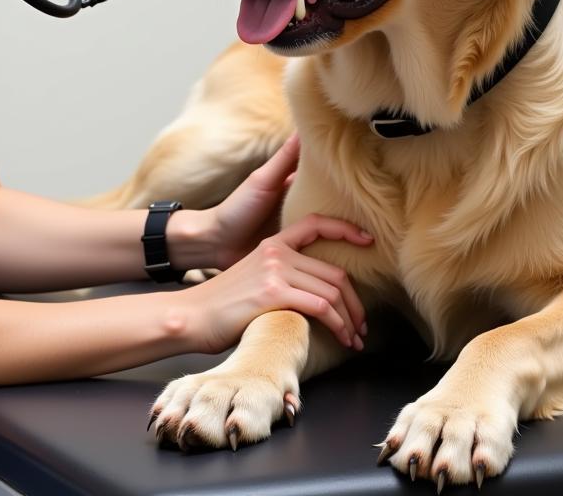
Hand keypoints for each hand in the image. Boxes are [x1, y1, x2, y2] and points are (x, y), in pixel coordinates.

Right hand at [181, 212, 373, 353]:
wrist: (193, 315)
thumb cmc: (223, 306)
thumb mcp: (255, 277)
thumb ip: (282, 276)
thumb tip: (314, 295)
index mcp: (273, 243)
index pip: (316, 224)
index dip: (346, 231)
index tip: (368, 242)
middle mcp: (277, 251)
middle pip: (334, 273)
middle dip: (356, 304)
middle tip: (362, 326)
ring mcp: (275, 270)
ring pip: (332, 291)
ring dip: (350, 320)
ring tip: (354, 339)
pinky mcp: (274, 292)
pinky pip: (321, 307)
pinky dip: (339, 325)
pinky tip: (342, 338)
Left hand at [207, 132, 370, 269]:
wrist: (215, 245)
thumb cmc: (236, 208)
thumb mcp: (263, 181)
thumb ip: (284, 159)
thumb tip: (304, 128)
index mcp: (295, 189)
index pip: (327, 182)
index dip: (347, 180)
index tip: (373, 179)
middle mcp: (301, 211)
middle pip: (335, 209)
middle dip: (356, 213)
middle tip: (384, 217)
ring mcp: (300, 235)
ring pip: (331, 235)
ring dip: (349, 239)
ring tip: (377, 242)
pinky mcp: (296, 258)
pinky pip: (321, 257)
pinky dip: (335, 259)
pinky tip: (353, 265)